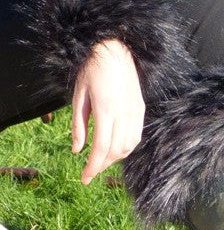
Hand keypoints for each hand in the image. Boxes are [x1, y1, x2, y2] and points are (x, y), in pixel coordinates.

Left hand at [71, 39, 144, 184]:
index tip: (84, 178)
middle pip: (116, 150)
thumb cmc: (92, 70)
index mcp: (106, 109)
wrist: (115, 50)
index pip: (102, 147)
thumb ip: (78, 124)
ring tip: (102, 161)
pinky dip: (127, 148)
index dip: (93, 166)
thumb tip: (77, 150)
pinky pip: (136, 136)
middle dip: (102, 165)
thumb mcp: (79, 95)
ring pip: (129, 146)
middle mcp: (124, 113)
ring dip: (115, 158)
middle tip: (90, 172)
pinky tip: (116, 149)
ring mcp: (135, 111)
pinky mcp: (140, 109)